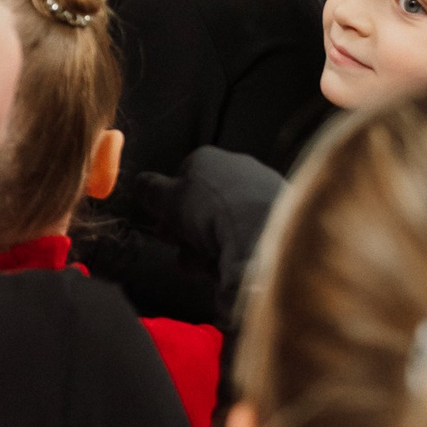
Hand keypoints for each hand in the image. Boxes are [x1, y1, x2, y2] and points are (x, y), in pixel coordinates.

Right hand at [125, 146, 284, 326]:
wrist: (263, 231)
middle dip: (190, 235)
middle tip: (185, 257)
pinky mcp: (285, 214)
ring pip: (227, 224)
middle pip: (204, 206)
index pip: (182, 181)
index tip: (166, 233)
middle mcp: (237, 167)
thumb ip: (150, 191)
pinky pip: (251, 234)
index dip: (170, 210)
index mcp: (207, 158)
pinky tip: (235, 265)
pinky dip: (240, 250)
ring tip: (208, 268)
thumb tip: (141, 183)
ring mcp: (263, 189)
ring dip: (211, 248)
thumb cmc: (209, 211)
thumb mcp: (167, 200)